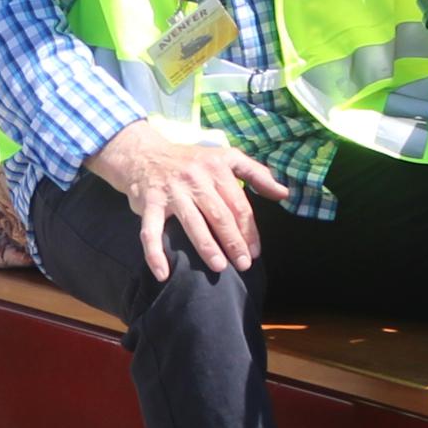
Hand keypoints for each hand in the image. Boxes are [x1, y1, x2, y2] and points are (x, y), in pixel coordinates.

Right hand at [84, 120, 287, 280]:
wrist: (143, 154)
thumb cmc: (190, 161)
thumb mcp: (225, 157)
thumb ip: (257, 173)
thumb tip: (284, 193)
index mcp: (217, 167)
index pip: (239, 204)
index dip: (249, 229)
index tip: (255, 251)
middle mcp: (195, 178)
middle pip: (220, 215)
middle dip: (234, 242)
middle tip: (244, 265)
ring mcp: (171, 191)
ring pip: (192, 223)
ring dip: (207, 247)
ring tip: (219, 266)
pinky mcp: (149, 203)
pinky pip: (151, 231)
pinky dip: (154, 253)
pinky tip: (163, 273)